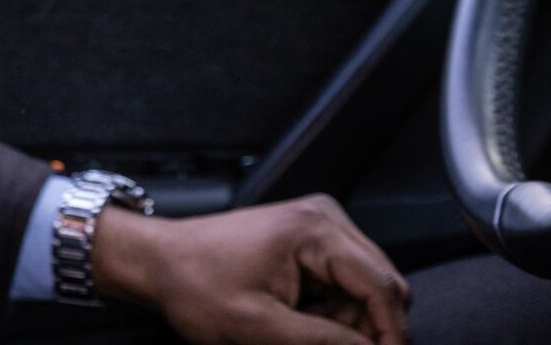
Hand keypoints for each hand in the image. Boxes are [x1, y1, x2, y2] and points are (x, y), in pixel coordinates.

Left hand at [93, 196, 410, 344]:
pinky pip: (345, 286)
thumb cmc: (195, 283)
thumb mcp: (257, 326)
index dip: (391, 336)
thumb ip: (322, 344)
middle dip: (364, 329)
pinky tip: (296, 319)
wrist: (159, 260)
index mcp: (316, 230)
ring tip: (294, 331)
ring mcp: (320, 227)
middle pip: (382, 287)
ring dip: (346, 324)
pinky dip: (331, 312)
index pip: (383, 288)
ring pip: (366, 291)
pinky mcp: (311, 241)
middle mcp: (326, 219)